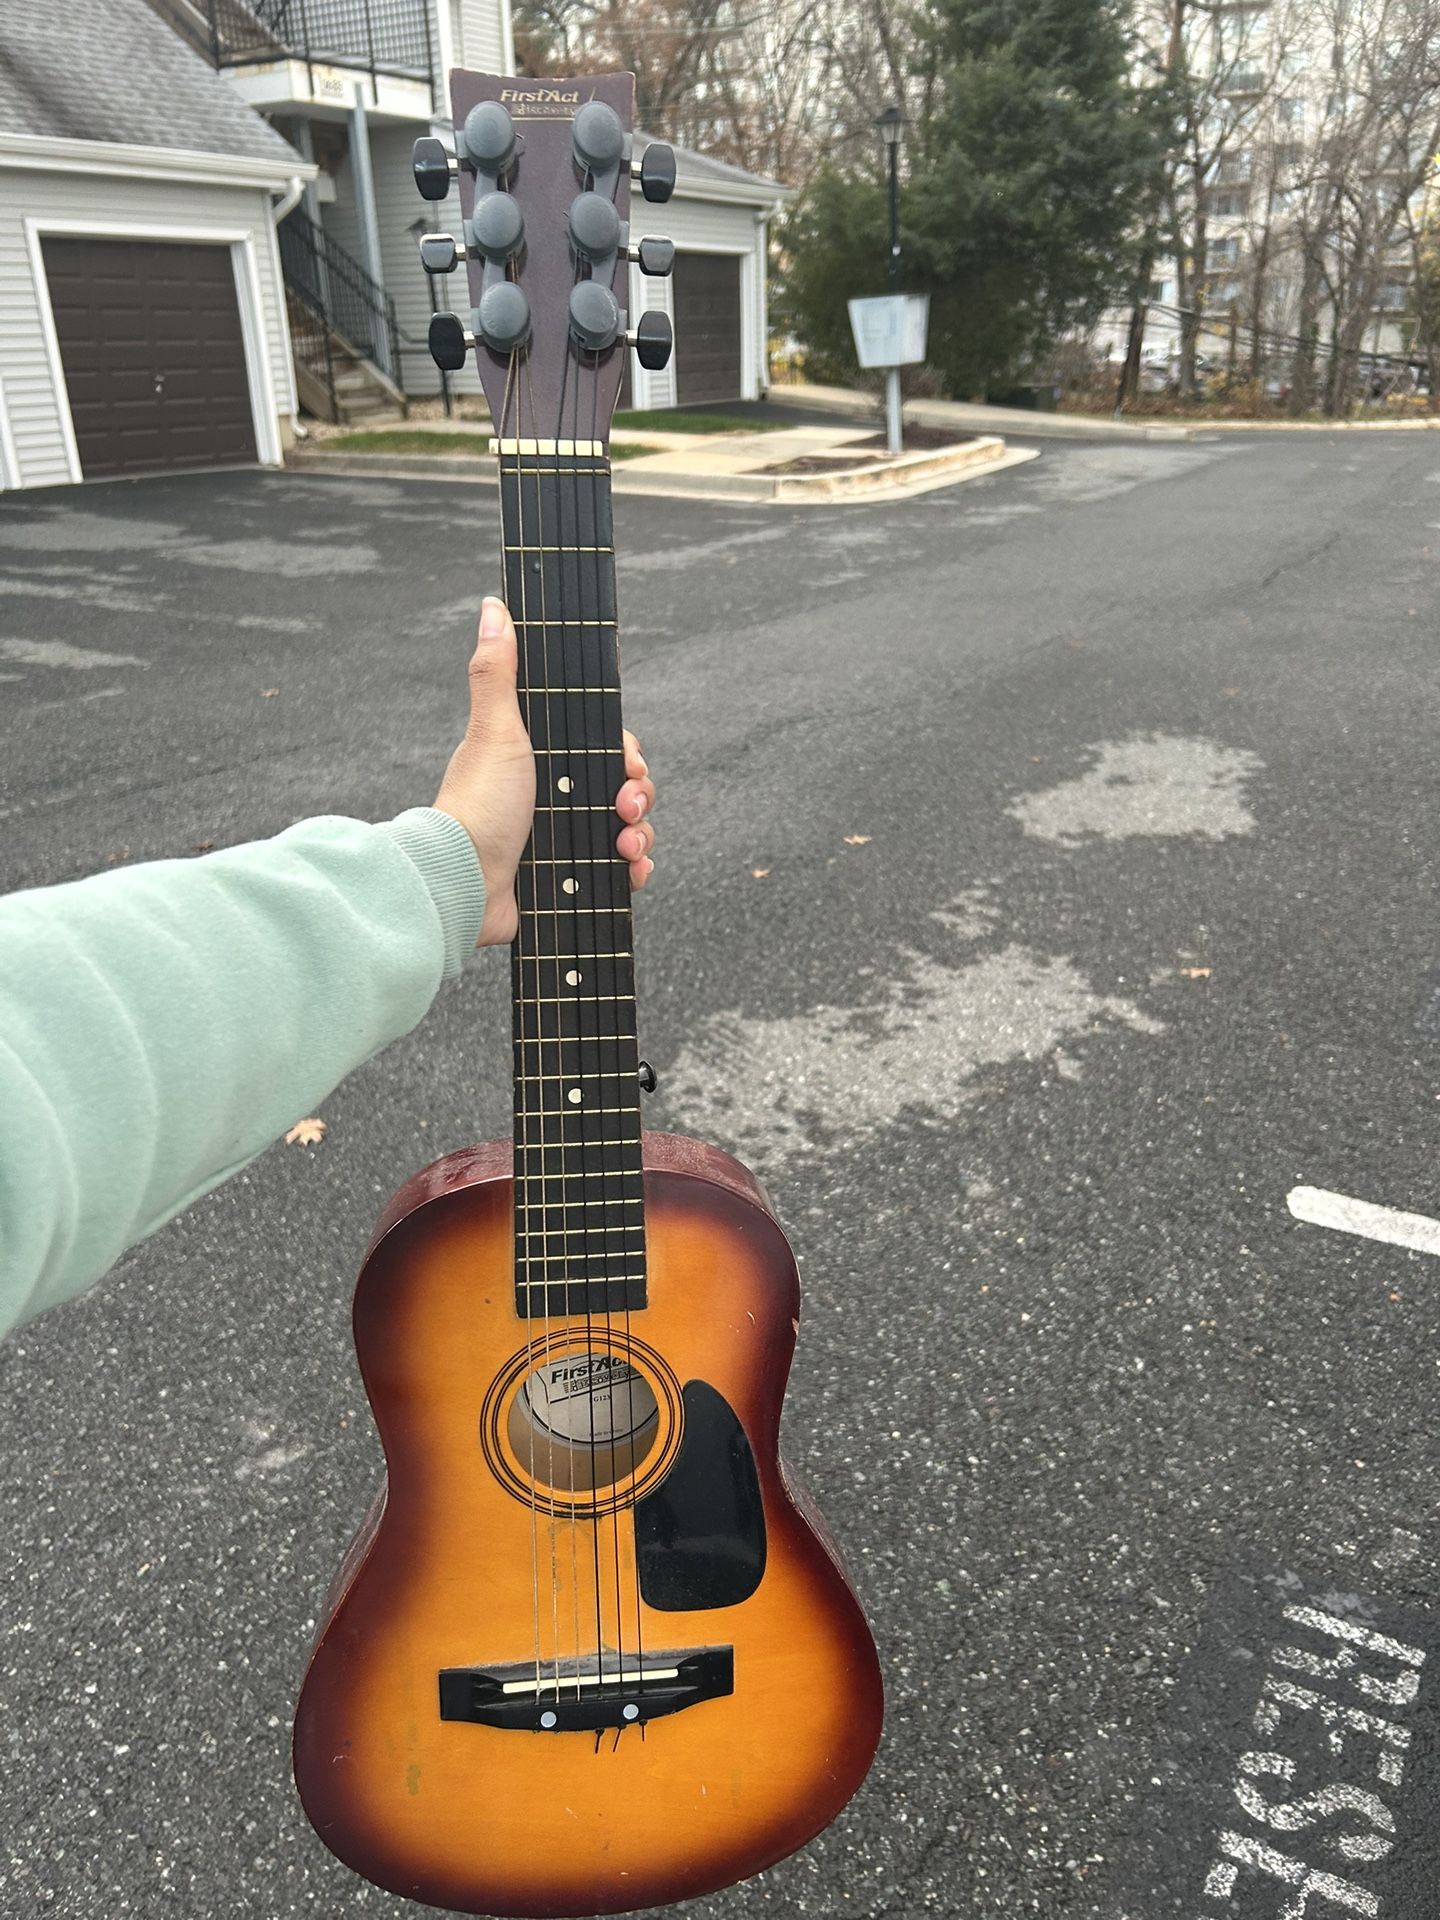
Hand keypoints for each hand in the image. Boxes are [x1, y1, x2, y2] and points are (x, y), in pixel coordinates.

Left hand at [434, 597, 656, 946]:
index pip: (601, 746)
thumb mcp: (494, 731)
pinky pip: (619, 871)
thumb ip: (497, 672)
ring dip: (640, 833)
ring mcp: (563, 838)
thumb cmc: (476, 806)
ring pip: (628, 827)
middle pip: (622, 785)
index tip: (627, 760)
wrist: (464, 884)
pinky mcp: (568, 877)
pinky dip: (633, 868)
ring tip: (624, 844)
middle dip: (637, 793)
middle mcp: (554, 797)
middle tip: (625, 805)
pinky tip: (628, 868)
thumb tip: (493, 607)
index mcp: (541, 760)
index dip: (624, 751)